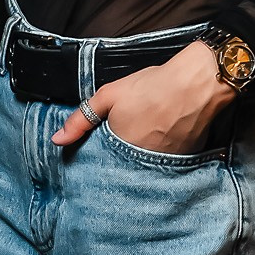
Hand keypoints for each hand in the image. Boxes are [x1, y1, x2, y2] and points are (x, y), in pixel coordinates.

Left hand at [52, 41, 230, 153]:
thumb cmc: (152, 87)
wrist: (197, 84)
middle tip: (124, 142)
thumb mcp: (109, 96)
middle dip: (118, 162)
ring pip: (144, 169)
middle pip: (123, 171)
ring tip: (142, 139)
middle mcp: (142, 164)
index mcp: (120, 151)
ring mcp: (164, 165)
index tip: (97, 154)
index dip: (98, 161)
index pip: (101, 168)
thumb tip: (57, 140)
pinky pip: (164, 165)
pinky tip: (160, 139)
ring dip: (139, 160)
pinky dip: (160, 156)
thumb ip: (80, 119)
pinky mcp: (183, 161)